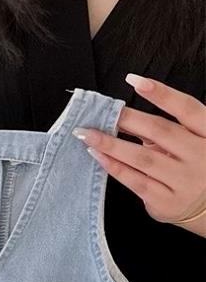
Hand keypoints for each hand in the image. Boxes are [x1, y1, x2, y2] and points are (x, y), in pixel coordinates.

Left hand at [71, 74, 205, 237]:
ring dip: (111, 144)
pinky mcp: (166, 201)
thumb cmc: (194, 166)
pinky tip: (98, 156)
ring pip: (143, 158)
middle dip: (127, 119)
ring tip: (87, 134)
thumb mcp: (192, 142)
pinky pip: (135, 181)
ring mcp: (183, 180)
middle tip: (100, 111)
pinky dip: (114, 167)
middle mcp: (199, 156)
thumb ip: (167, 129)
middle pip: (160, 131)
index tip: (134, 81)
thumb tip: (121, 116)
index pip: (187, 108)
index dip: (162, 94)